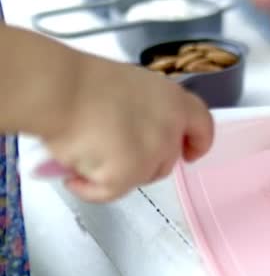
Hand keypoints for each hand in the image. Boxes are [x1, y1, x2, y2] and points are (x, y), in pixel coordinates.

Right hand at [40, 56, 212, 202]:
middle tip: (113, 153)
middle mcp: (171, 130)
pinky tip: (73, 175)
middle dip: (145, 163)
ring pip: (141, 177)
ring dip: (118, 174)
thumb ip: (150, 110)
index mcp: (175, 101)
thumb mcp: (133, 86)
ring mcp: (152, 154)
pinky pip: (110, 193)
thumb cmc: (85, 82)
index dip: (199, 142)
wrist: (60, 90)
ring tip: (87, 156)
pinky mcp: (128, 174)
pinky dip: (90, 189)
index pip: (203, 126)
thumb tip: (137, 132)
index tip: (191, 153)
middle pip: (167, 160)